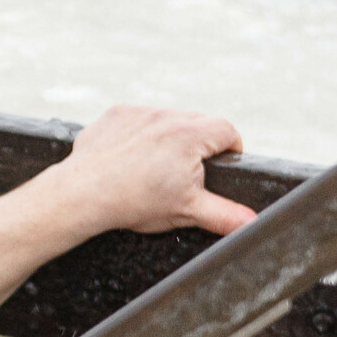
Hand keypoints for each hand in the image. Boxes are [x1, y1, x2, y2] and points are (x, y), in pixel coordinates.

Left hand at [48, 105, 256, 236]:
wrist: (83, 194)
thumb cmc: (134, 202)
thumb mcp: (187, 211)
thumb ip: (225, 215)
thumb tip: (253, 224)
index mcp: (191, 134)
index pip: (227, 131)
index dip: (230, 149)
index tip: (222, 164)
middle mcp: (167, 116)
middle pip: (199, 122)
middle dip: (199, 144)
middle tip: (187, 172)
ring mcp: (139, 112)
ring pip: (167, 119)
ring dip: (169, 136)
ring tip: (157, 166)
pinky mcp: (115, 115)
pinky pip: (137, 120)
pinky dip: (138, 134)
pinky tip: (131, 158)